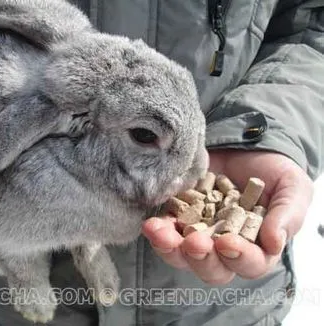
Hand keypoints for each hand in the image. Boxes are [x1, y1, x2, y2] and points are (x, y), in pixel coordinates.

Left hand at [142, 150, 313, 283]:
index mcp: (256, 247)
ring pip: (181, 255)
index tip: (227, 242)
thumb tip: (275, 242)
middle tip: (194, 242)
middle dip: (200, 258)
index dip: (239, 257)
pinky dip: (158, 229)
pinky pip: (165, 230)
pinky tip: (152, 222)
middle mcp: (223, 247)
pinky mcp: (178, 217)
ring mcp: (198, 233)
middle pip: (211, 268)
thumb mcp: (292, 188)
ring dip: (169, 247)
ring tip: (159, 232)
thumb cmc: (273, 172)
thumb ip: (287, 215)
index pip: (250, 264)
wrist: (244, 147)